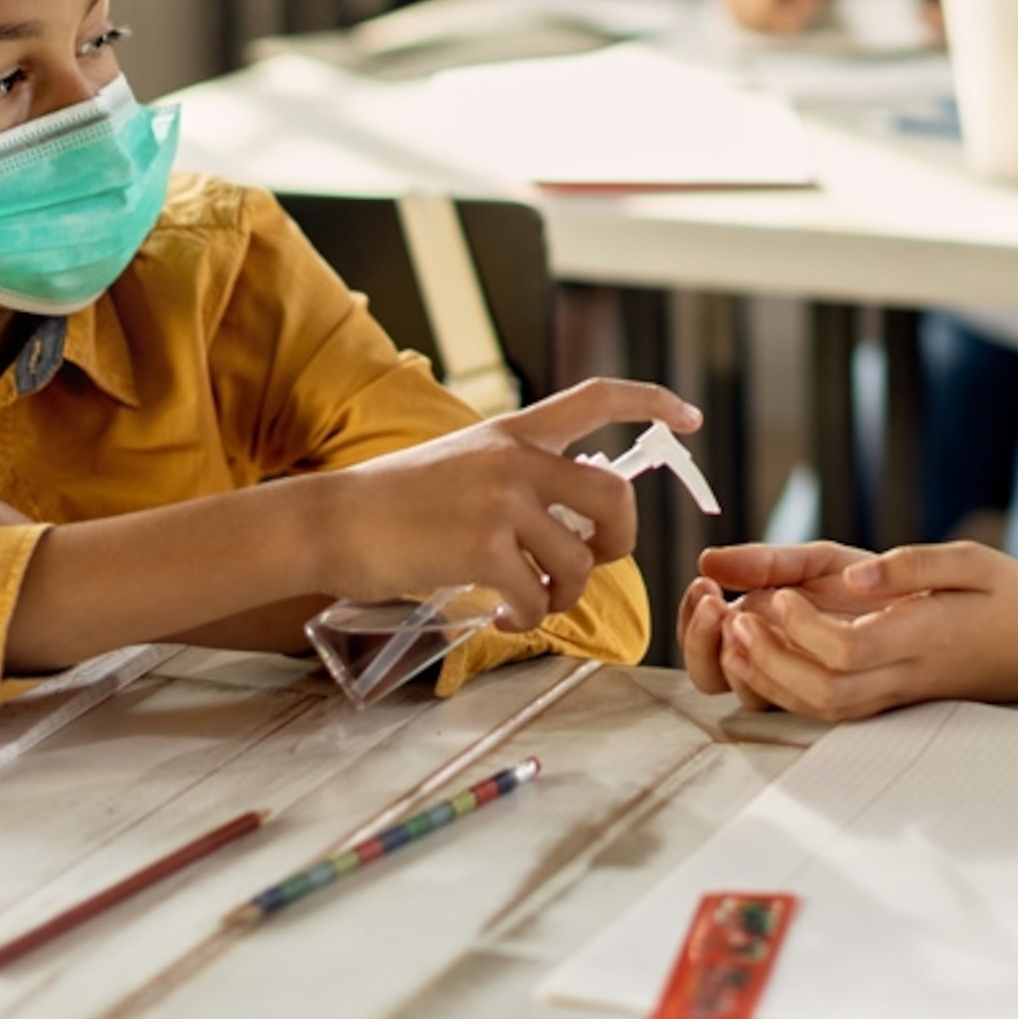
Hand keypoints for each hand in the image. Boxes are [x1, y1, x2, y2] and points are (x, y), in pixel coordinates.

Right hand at [304, 379, 695, 631]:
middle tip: (596, 563)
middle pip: (615, 495)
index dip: (651, 401)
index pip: (596, 397)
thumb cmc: (391, 503)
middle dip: (621, 540)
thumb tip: (567, 524)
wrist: (330, 520)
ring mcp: (500, 501)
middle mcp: (514, 458)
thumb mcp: (460, 463)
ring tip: (530, 605)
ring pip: (580, 561)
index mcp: (511, 431)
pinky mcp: (481, 548)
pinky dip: (526, 621)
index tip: (687, 418)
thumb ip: (515, 478)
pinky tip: (500, 620)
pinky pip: (537, 599)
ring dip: (564, 597)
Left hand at [700, 541, 1017, 722]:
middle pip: (824, 691)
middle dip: (769, 662)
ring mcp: (896, 695)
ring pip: (821, 708)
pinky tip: (758, 658)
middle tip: (735, 620)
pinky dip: (786, 690)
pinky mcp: (890, 699)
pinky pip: (830, 708)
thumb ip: (917, 565)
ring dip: (768, 680)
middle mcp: (906, 676)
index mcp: (926, 638)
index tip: (779, 595)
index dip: (803, 630)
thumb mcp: (979, 563)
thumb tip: (859, 575)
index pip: (850, 651)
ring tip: (732, 638)